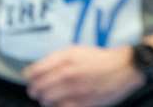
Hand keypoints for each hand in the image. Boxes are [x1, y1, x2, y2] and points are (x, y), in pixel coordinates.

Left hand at [24, 46, 143, 106]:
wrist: (123, 68)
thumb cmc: (99, 59)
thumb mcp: (75, 50)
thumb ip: (54, 59)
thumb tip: (33, 71)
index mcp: (65, 59)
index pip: (34, 72)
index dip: (29, 77)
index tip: (31, 78)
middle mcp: (68, 74)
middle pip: (37, 89)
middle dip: (36, 90)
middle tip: (39, 90)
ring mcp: (74, 90)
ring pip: (46, 101)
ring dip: (46, 99)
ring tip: (52, 96)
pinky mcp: (82, 103)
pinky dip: (58, 106)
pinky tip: (62, 102)